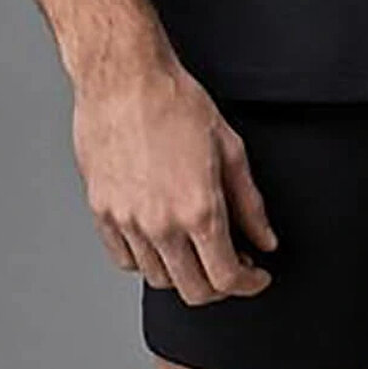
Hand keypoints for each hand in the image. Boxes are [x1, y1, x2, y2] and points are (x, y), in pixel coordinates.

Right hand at [71, 55, 279, 304]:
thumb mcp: (230, 148)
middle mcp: (161, 224)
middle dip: (220, 286)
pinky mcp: (102, 213)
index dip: (249, 284)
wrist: (124, 78)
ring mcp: (127, 221)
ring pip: (159, 279)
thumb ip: (250, 203)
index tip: (256, 276)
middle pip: (193, 290)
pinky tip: (162, 238)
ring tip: (196, 245)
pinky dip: (147, 259)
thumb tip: (265, 238)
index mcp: (198, 209)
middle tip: (231, 264)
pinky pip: (125, 259)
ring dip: (184, 272)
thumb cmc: (175, 101)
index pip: (226, 278)